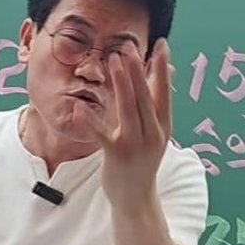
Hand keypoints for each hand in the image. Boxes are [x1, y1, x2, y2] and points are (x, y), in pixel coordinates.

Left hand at [85, 38, 173, 211]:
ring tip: (114, 60)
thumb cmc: (141, 162)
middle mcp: (152, 134)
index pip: (164, 93)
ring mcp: (135, 144)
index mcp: (162, 127)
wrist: (136, 199)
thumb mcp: (153, 135)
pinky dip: (91, 119)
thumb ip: (154, 109)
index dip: (162, 69)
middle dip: (138, 70)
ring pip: (129, 108)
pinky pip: (102, 133)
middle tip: (130, 47)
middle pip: (145, 97)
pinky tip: (81, 106)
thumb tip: (161, 79)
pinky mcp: (117, 154)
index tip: (161, 46)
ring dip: (122, 82)